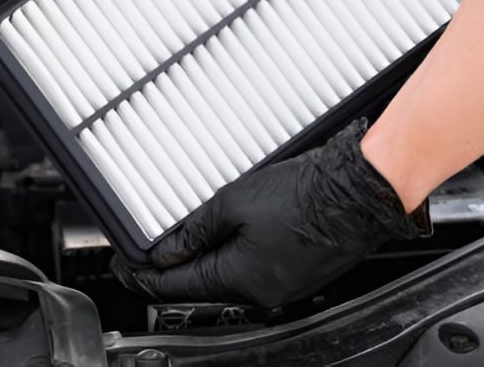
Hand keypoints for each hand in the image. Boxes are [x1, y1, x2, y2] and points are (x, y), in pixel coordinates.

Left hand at [111, 119, 423, 307]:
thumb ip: (193, 230)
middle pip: (202, 284)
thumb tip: (166, 250)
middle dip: (173, 265)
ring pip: (228, 277)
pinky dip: (232, 254)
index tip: (125, 266)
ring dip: (204, 257)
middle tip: (148, 248)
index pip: (177, 286)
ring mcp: (284, 286)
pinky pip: (253, 270)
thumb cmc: (306, 194)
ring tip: (183, 235)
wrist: (358, 190)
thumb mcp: (233, 202)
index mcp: (241, 280)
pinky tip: (225, 234)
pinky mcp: (299, 272)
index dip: (144, 274)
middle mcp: (262, 293)